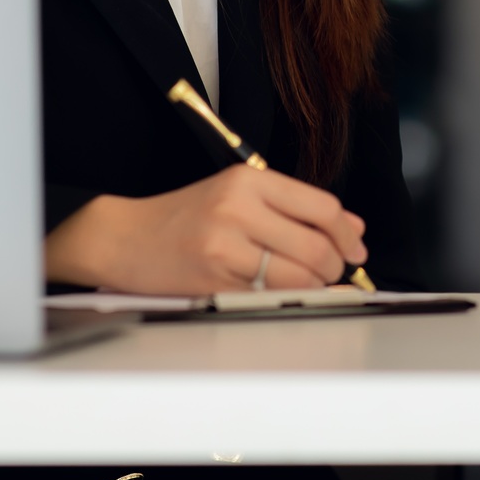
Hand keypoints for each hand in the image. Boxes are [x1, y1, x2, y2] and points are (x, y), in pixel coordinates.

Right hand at [44, 166, 366, 294]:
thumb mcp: (238, 195)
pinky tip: (281, 293)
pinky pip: (269, 295)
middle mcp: (238, 208)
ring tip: (308, 283)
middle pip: (316, 245)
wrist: (124, 238)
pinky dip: (286, 299)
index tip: (355, 247)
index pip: (321, 206)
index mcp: (248, 180)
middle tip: (335, 272)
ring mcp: (225, 245)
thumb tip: (352, 226)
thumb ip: (295, 207)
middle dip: (336, 266)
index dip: (347, 232)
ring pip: (298, 276)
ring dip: (315, 287)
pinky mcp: (214, 280)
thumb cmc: (183, 216)